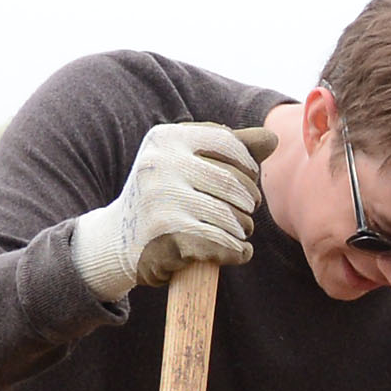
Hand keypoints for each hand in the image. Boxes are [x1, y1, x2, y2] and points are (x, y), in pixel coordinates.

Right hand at [70, 121, 263, 302]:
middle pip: (235, 185)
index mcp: (166, 139)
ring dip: (244, 229)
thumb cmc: (163, 194)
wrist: (118, 238)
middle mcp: (161, 166)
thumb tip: (273, 138)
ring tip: (239, 232)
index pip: (228, 144)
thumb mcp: (185, 161)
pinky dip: (239, 252)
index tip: (248, 181)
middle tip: (247, 212)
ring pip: (231, 218)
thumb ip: (228, 148)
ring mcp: (162, 202)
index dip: (248, 166)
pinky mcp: (168, 239)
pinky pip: (223, 245)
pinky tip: (239, 252)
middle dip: (249, 202)